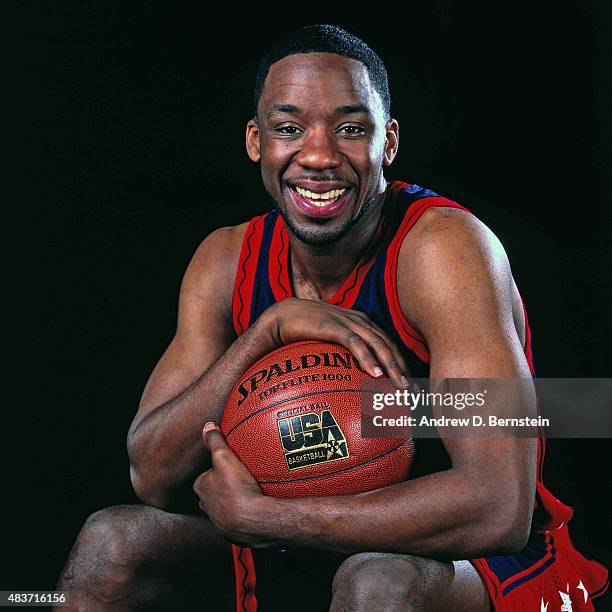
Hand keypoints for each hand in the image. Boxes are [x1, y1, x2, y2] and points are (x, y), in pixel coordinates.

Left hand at [193, 423, 269, 546]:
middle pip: (215, 490)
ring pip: (226, 505)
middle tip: (242, 477)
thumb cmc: (235, 490)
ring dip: (237, 499)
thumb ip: (215, 441)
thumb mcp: (224, 456)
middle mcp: (207, 506)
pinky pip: (240, 517)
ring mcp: (220, 521)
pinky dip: (247, 512)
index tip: (230, 464)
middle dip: (226, 485)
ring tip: (252, 490)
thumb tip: (208, 426)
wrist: (253, 521)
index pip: (206, 474)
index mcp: (201, 488)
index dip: (217, 468)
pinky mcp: (234, 531)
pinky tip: (259, 505)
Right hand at [261, 298, 408, 386]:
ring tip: (399, 385)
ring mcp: (348, 322)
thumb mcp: (331, 342)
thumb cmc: (306, 331)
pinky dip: (367, 358)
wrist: (284, 314)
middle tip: (411, 390)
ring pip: (378, 344)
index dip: (402, 362)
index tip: (410, 384)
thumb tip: (351, 382)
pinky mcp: (333, 326)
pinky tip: (374, 373)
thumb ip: (344, 355)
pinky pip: (355, 343)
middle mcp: (360, 321)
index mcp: (362, 324)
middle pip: (389, 344)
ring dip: (391, 365)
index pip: (389, 343)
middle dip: (403, 367)